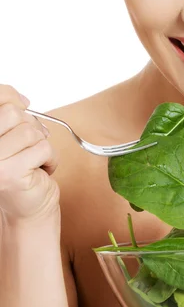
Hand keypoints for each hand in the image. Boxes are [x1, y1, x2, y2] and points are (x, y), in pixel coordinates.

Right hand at [0, 84, 59, 222]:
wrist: (28, 206)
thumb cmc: (22, 167)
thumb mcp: (15, 133)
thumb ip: (13, 112)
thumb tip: (23, 100)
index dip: (13, 99)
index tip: (23, 106)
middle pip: (13, 113)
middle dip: (30, 126)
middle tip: (30, 145)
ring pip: (29, 131)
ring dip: (41, 145)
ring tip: (34, 160)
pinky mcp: (10, 173)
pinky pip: (43, 148)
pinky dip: (51, 158)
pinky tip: (40, 170)